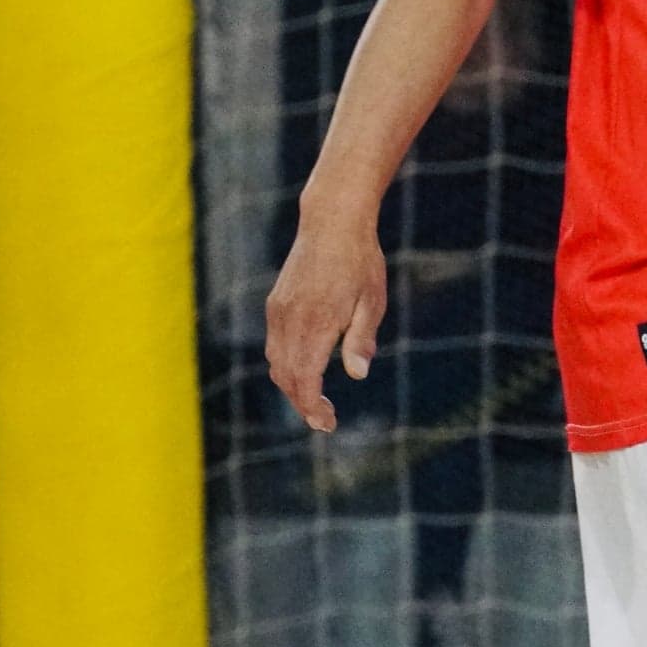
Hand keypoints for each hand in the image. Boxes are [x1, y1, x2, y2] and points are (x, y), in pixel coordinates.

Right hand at [265, 209, 386, 431]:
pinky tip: (305, 370)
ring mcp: (279, 312)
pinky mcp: (276, 303)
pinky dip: (286, 366)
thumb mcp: (371, 301)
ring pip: (277, 363)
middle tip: (324, 421)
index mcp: (316, 323)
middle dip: (302, 404)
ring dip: (293, 387)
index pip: (305, 379)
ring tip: (316, 401)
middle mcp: (291, 320)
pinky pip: (275, 345)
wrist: (331, 222)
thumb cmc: (360, 261)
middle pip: (286, 378)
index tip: (326, 424)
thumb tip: (358, 374)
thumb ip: (361, 339)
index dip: (312, 407)